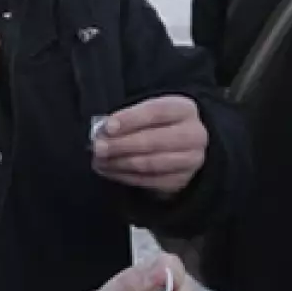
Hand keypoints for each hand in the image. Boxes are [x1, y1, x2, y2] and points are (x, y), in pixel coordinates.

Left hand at [93, 95, 207, 195]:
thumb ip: (128, 118)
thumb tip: (103, 132)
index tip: (107, 127)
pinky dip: (125, 177)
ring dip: (120, 163)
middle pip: (154, 141)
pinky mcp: (181, 181)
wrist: (185, 145)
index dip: (130, 119)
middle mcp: (193, 135)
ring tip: (99, 161)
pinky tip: (110, 171)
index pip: (156, 112)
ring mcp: (190, 160)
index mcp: (184, 109)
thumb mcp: (149, 111)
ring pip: (150, 164)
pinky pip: (149, 181)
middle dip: (121, 145)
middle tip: (98, 148)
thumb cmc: (159, 124)